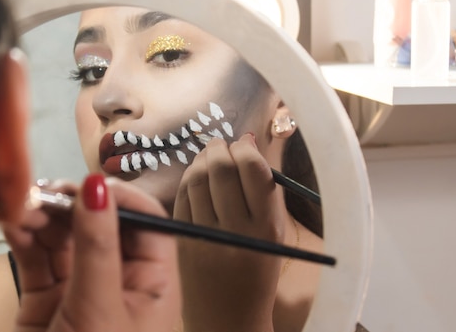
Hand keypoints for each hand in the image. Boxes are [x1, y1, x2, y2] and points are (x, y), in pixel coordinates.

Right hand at [3, 174, 180, 331]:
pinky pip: (37, 257)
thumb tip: (99, 185)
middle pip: (100, 221)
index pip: (147, 220)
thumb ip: (97, 247)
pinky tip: (13, 224)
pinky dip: (24, 237)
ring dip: (43, 216)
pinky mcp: (45, 299)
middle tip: (45, 194)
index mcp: (153, 282)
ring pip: (64, 235)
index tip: (90, 185)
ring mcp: (81, 287)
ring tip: (22, 209)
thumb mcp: (100, 312)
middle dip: (72, 203)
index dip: (120, 196)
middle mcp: (119, 279)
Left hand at [174, 133, 286, 331]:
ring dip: (201, 159)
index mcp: (265, 229)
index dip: (244, 149)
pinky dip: (187, 179)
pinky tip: (194, 176)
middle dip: (219, 148)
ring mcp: (204, 237)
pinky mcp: (181, 241)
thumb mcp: (275, 232)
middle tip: (221, 144)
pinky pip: (181, 198)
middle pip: (221, 170)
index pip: (253, 170)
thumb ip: (265, 187)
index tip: (243, 144)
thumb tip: (247, 141)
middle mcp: (234, 232)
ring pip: (196, 179)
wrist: (228, 316)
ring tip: (208, 156)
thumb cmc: (257, 268)